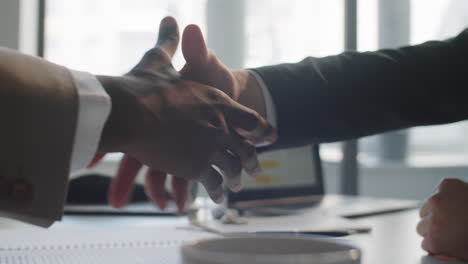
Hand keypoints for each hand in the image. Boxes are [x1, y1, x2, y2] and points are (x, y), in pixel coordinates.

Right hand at [97, 17, 275, 208]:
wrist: (130, 111)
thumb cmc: (144, 85)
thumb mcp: (162, 61)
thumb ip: (173, 44)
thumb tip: (173, 20)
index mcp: (218, 101)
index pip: (251, 119)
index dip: (262, 130)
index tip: (271, 137)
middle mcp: (222, 125)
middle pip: (246, 148)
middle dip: (252, 160)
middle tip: (257, 169)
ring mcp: (211, 147)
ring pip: (232, 168)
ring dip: (235, 178)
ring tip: (237, 185)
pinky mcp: (196, 167)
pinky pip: (212, 183)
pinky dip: (217, 191)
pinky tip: (219, 197)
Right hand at [417, 178, 467, 259]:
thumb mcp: (464, 252)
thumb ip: (447, 250)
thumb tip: (440, 251)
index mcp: (435, 239)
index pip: (425, 242)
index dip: (437, 242)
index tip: (445, 240)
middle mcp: (432, 218)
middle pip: (421, 225)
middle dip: (433, 227)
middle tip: (449, 228)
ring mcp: (437, 199)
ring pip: (426, 207)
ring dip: (436, 211)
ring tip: (454, 214)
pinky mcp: (445, 184)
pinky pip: (437, 191)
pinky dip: (445, 195)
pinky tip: (457, 201)